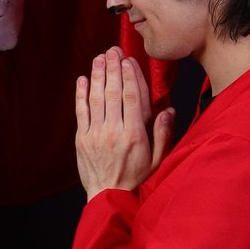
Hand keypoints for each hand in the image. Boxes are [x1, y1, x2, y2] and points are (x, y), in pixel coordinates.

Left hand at [74, 47, 175, 198]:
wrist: (108, 198)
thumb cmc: (136, 179)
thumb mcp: (158, 160)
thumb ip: (163, 134)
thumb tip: (169, 110)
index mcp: (135, 135)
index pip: (133, 98)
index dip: (131, 77)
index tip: (129, 60)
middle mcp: (114, 131)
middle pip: (113, 93)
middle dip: (113, 69)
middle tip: (113, 50)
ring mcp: (96, 134)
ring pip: (96, 99)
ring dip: (97, 76)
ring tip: (99, 58)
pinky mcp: (82, 139)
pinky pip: (81, 112)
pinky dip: (81, 95)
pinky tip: (82, 80)